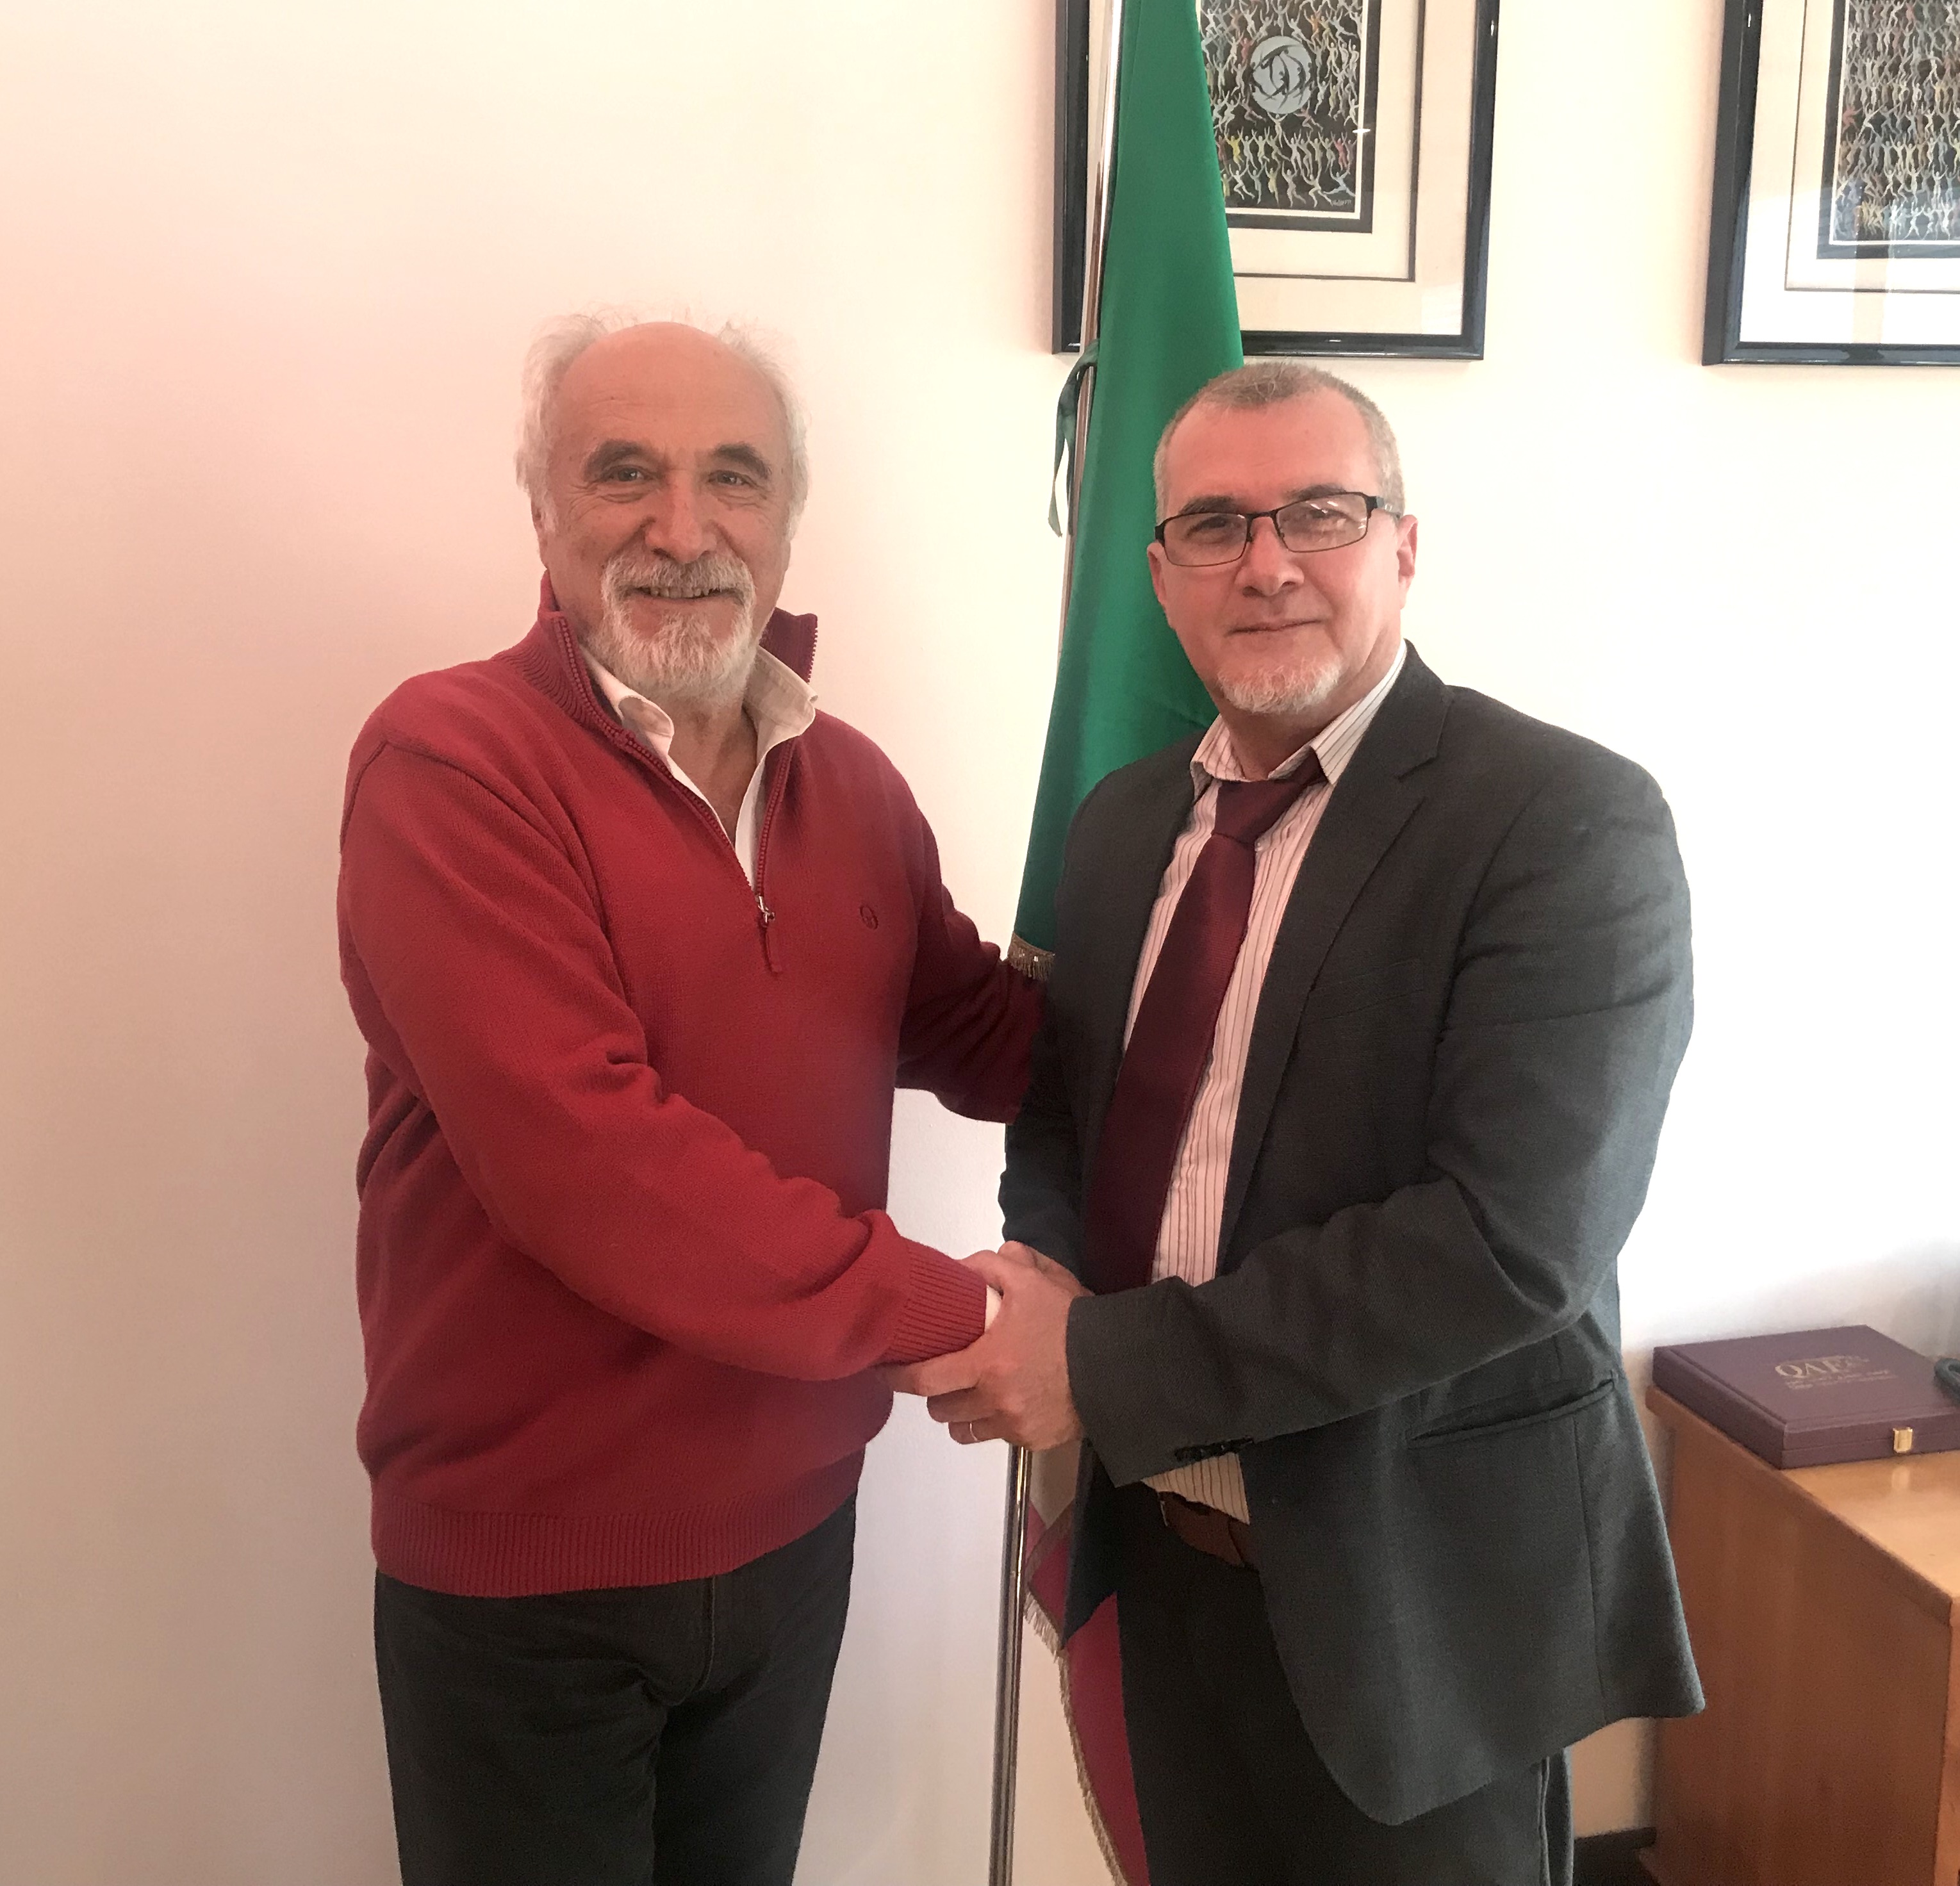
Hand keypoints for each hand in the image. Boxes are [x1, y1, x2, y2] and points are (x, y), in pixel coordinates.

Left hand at [884, 1242, 1090, 1449]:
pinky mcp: (1033, 1441)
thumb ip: (992, 1267)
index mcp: (986, 1362)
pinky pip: (997, 1437)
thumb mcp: (1033, 1280)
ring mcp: (1013, 1425)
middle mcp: (994, 1401)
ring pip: (965, 1429)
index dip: (898, 1378)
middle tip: (942, 1376)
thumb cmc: (1069, 1321)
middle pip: (941, 1409)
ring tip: (971, 1394)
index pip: (925, 1380)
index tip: (884, 1371)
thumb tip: (960, 1269)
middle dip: (935, 1394)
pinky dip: (993, 1424)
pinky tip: (1006, 1404)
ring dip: (961, 1413)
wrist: (1119, 1364)